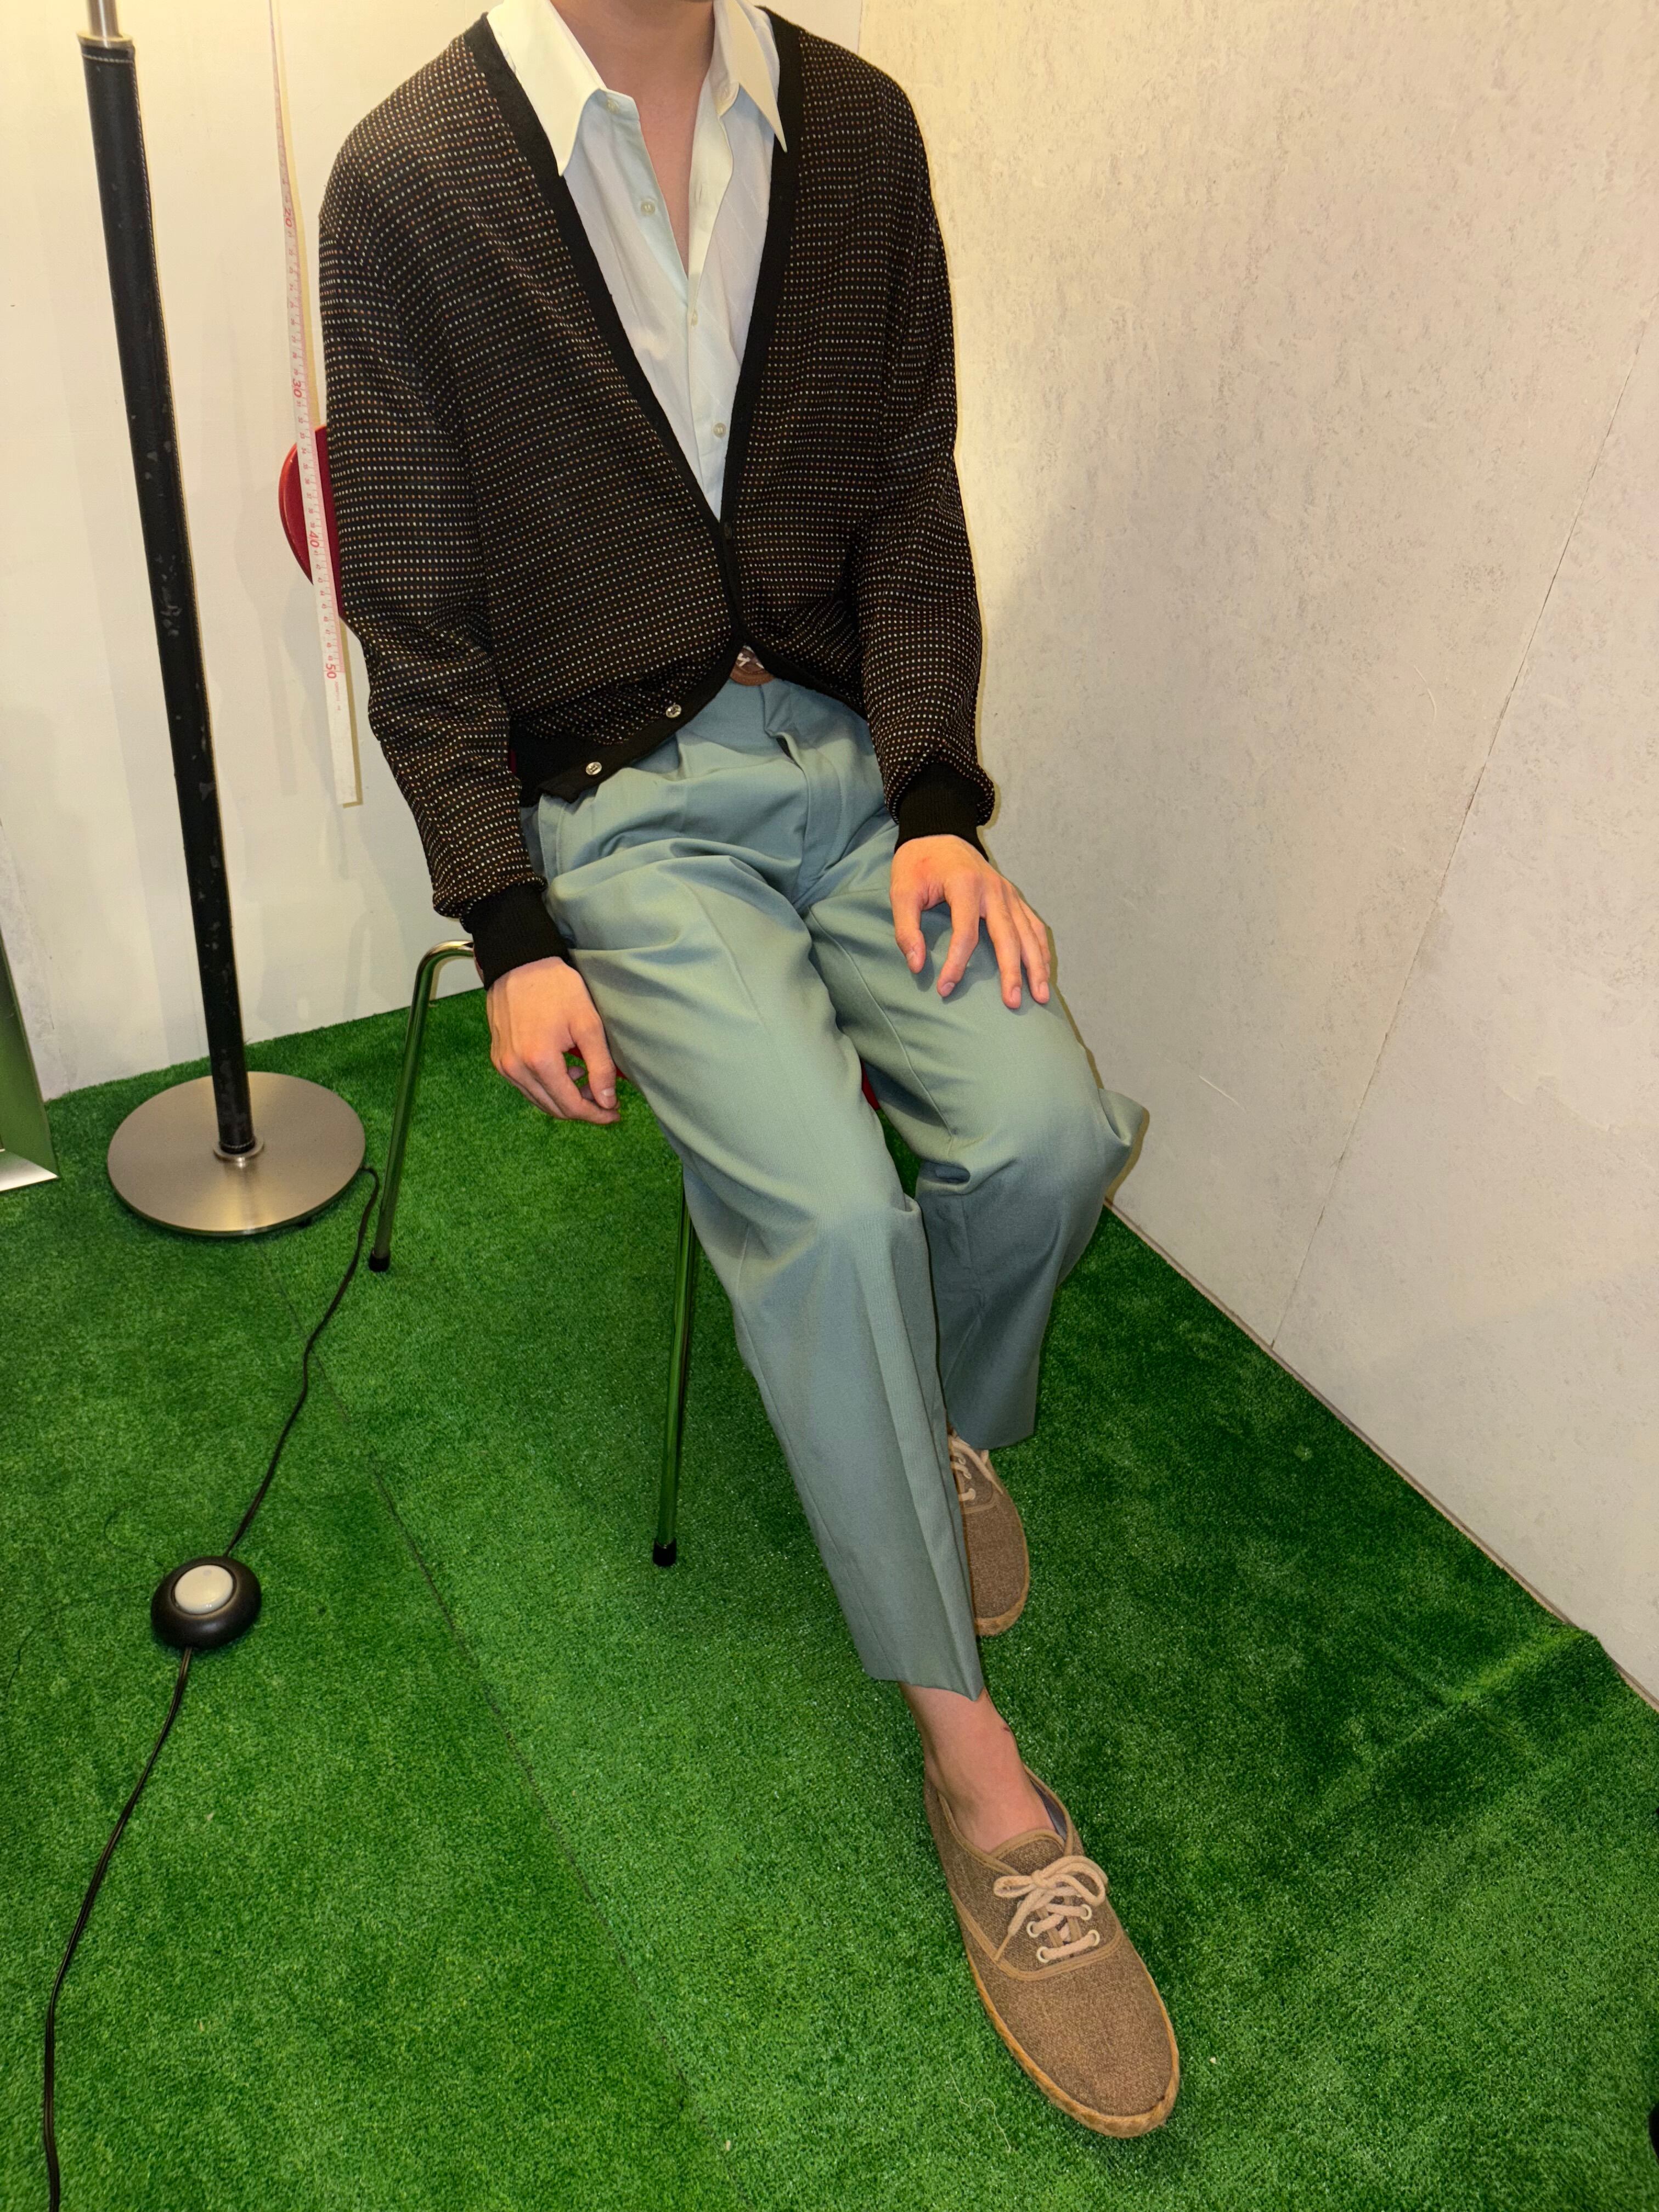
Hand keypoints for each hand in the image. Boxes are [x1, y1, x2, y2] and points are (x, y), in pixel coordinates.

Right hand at [485, 956, 619, 1122]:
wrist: (519, 963)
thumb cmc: (556, 988)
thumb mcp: (588, 1024)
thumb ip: (600, 1067)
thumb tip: (607, 1102)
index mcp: (539, 1062)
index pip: (571, 1106)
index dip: (596, 1114)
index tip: (615, 1112)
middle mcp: (516, 1069)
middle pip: (554, 1108)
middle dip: (583, 1109)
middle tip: (606, 1100)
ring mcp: (504, 1065)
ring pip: (539, 1100)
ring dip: (565, 1098)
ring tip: (586, 1081)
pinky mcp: (499, 1059)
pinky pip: (526, 1086)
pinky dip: (547, 1087)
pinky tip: (565, 1070)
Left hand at [890, 836, 1050, 1008]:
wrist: (939, 833)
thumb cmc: (918, 864)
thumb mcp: (901, 891)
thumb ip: (906, 928)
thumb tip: (917, 965)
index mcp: (966, 885)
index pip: (966, 934)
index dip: (956, 964)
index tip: (944, 990)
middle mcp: (994, 889)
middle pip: (1008, 936)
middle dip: (1012, 972)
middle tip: (1012, 1004)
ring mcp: (1008, 893)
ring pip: (1028, 933)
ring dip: (1036, 965)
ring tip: (1041, 996)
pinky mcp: (1013, 897)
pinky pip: (1033, 925)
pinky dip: (1040, 948)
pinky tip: (1042, 970)